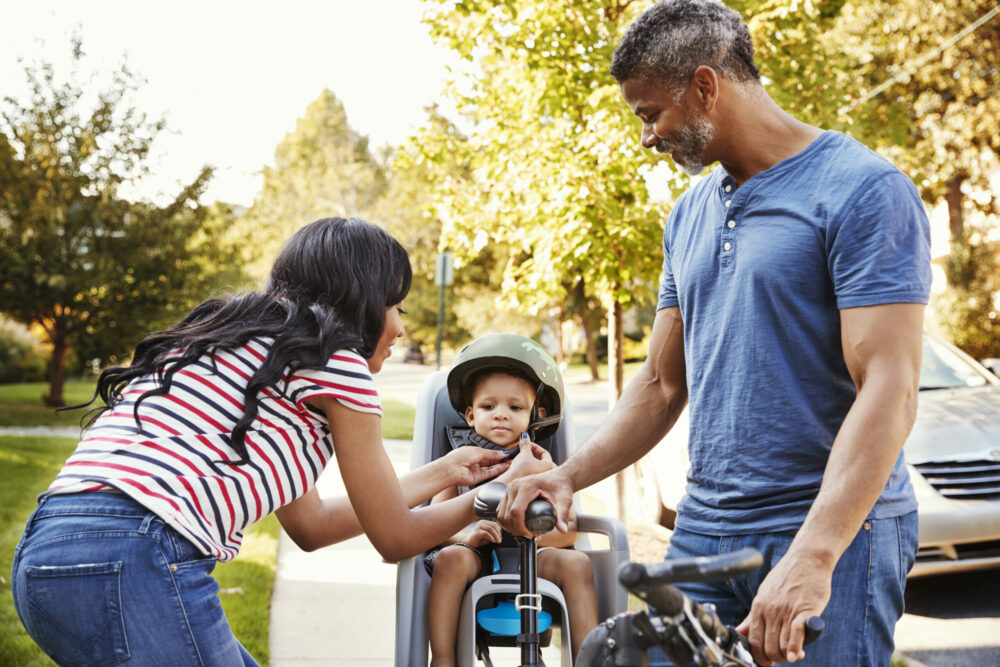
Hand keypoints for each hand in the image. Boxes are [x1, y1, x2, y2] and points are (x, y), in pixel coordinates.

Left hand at [441, 446, 509, 486]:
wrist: (450, 469)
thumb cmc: (459, 457)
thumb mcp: (478, 451)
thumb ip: (491, 454)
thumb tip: (502, 452)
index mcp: (473, 452)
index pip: (489, 453)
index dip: (498, 453)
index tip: (508, 452)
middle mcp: (475, 461)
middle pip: (491, 461)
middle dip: (502, 460)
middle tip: (512, 458)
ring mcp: (477, 470)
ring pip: (492, 468)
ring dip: (501, 466)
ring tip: (511, 463)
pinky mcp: (478, 478)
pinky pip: (490, 474)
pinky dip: (497, 471)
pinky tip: (505, 468)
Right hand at [463, 520, 501, 547]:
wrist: (468, 543)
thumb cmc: (479, 539)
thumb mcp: (488, 536)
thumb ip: (493, 534)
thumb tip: (500, 536)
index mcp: (485, 522)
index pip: (495, 524)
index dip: (499, 531)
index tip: (500, 538)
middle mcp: (482, 522)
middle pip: (493, 526)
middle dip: (498, 534)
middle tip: (499, 540)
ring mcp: (478, 526)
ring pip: (490, 529)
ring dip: (495, 536)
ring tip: (497, 541)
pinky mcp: (476, 532)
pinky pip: (486, 533)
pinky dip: (491, 537)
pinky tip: (492, 541)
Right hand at [497, 465, 573, 538]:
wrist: (558, 477)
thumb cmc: (560, 486)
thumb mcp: (564, 501)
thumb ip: (563, 515)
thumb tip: (562, 530)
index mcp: (526, 486)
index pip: (516, 511)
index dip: (521, 527)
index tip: (531, 534)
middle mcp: (514, 486)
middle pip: (507, 514)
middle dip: (516, 529)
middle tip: (530, 535)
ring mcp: (510, 488)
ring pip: (501, 513)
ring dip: (509, 526)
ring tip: (523, 531)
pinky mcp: (508, 492)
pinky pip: (501, 509)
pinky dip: (506, 520)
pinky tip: (516, 526)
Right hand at [498, 435, 553, 481]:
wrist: (510, 484)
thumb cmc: (520, 472)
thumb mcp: (524, 454)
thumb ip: (525, 443)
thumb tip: (524, 436)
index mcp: (551, 466)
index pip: (544, 452)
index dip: (534, 446)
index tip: (528, 444)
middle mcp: (548, 474)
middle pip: (541, 460)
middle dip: (532, 454)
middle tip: (524, 450)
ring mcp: (541, 481)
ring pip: (536, 467)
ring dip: (529, 461)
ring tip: (521, 458)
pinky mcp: (534, 485)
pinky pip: (532, 473)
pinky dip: (527, 468)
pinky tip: (520, 467)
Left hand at [736, 549, 831, 663]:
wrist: (808, 559)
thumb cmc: (787, 577)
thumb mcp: (764, 594)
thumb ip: (754, 616)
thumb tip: (740, 632)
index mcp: (758, 606)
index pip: (753, 640)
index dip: (759, 656)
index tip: (766, 661)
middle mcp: (770, 610)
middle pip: (767, 646)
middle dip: (775, 658)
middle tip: (783, 658)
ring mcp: (787, 610)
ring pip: (781, 645)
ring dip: (787, 656)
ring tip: (793, 655)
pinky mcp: (805, 610)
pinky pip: (796, 634)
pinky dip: (795, 648)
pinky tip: (796, 654)